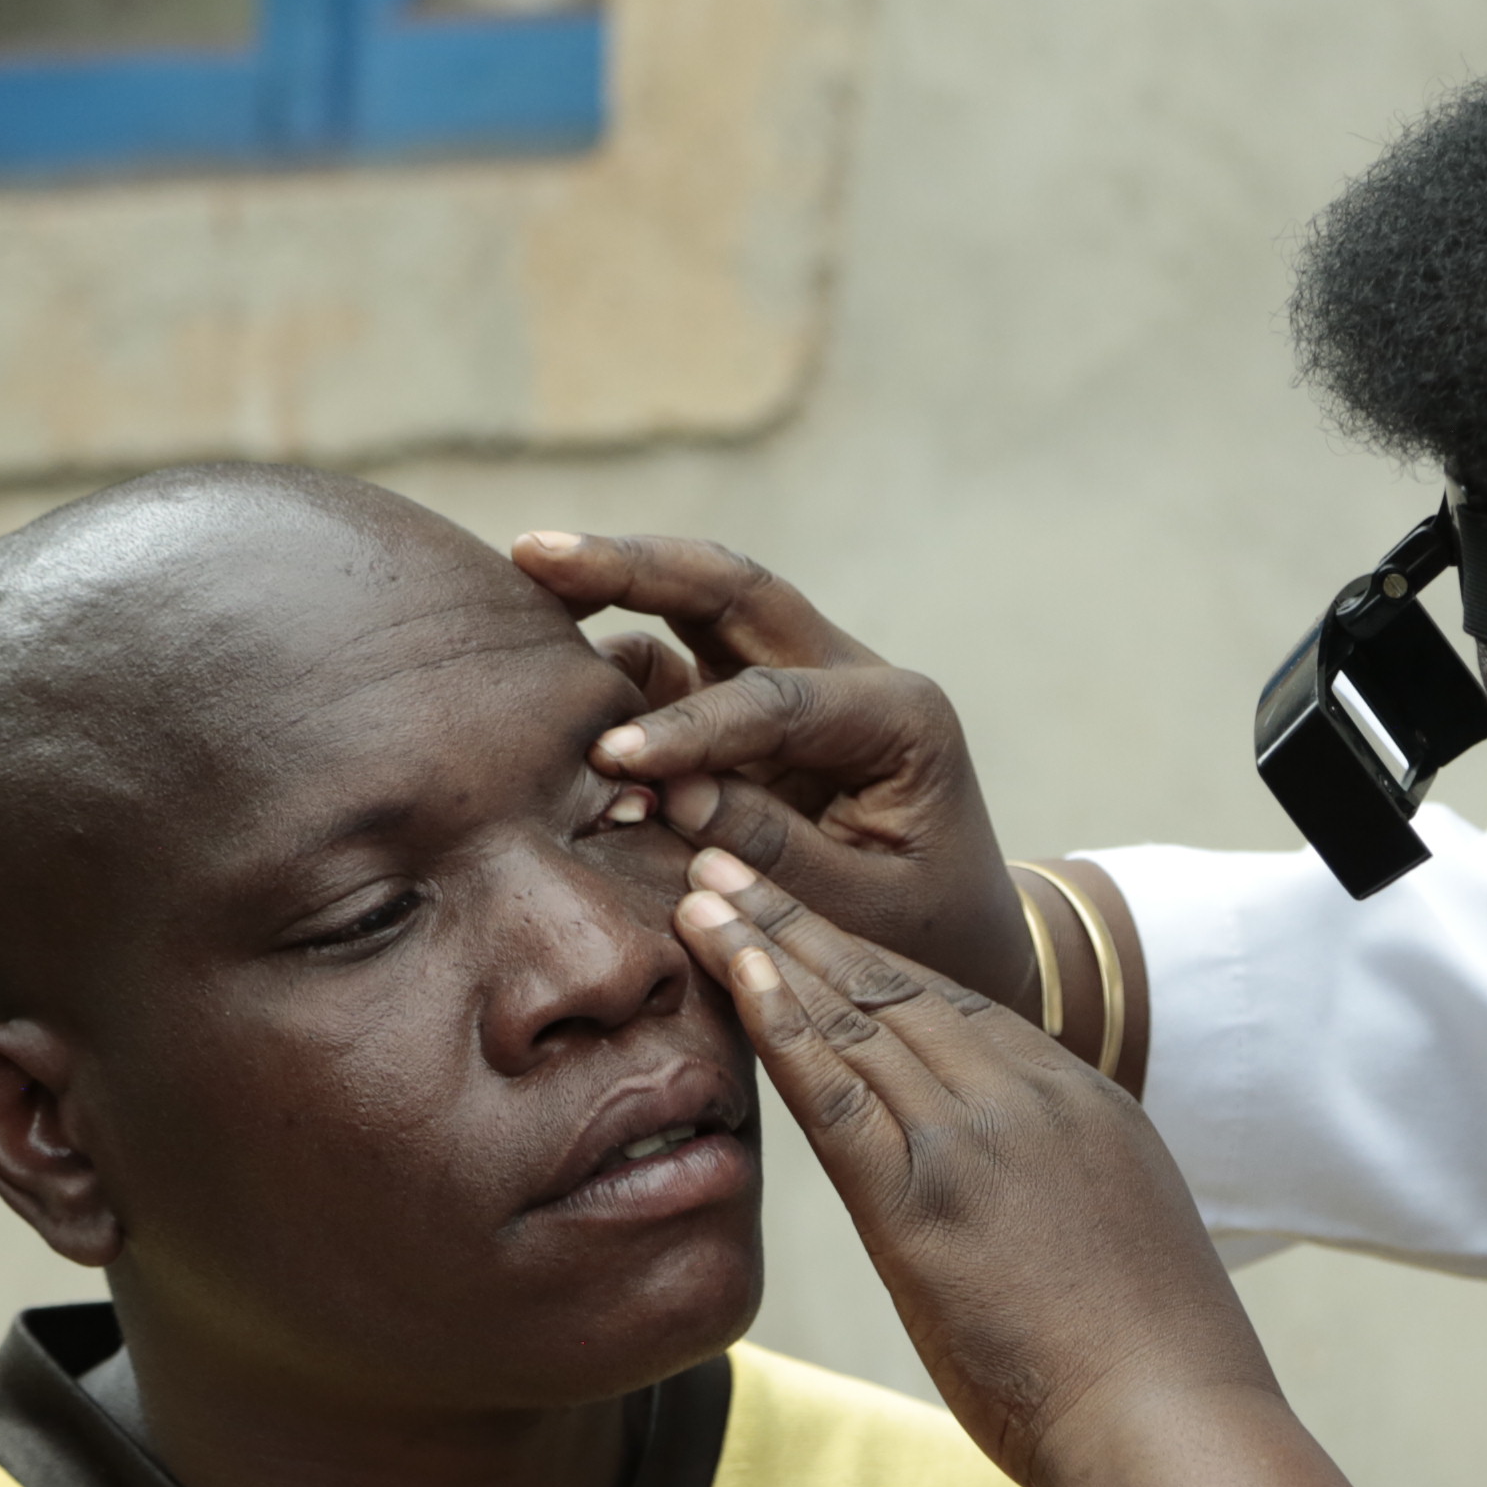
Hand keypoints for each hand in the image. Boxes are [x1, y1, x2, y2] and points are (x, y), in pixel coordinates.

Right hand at [510, 531, 1039, 1008]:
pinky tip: (552, 674)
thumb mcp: (864, 911)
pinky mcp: (751, 707)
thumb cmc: (925, 929)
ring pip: (696, 607)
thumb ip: (773, 853)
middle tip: (532, 550)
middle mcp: (847, 675)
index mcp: (898, 716)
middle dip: (633, 565)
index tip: (614, 761)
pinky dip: (615, 673)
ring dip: (612, 595)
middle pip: (731, 588)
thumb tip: (668, 792)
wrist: (965, 935)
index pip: (778, 699)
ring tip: (520, 588)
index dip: (690, 728)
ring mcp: (794, 682)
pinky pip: (673, 671)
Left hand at [668, 849, 1374, 1486]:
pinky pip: (834, 1087)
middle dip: (805, 920)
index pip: (956, 1007)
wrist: (1171, 1424)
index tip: (812, 919)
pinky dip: (775, 1018)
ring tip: (698, 890)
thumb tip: (1025, 1235)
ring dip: (767, 944)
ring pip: (856, 1013)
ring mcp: (977, 1137)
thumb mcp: (1126, 1257)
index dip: (870, 955)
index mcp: (1084, 1104)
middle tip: (728, 864)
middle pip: (897, 984)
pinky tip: (727, 970)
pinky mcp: (923, 1196)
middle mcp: (1031, 1096)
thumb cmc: (1157, 1375)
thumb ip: (1065, 1212)